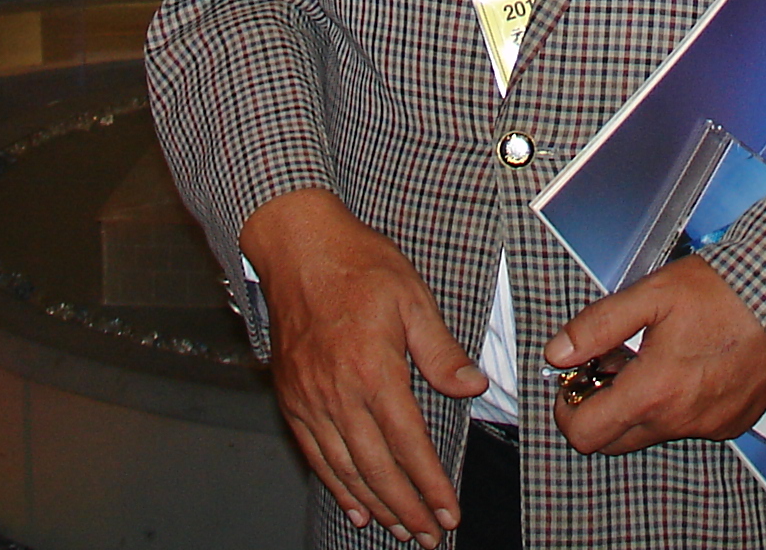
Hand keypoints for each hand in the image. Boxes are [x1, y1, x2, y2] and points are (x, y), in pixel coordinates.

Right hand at [242, 187, 485, 543]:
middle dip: (407, 509)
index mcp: (373, 369)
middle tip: (429, 537)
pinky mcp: (292, 397)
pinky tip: (356, 506)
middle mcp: (337, 393)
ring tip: (400, 530)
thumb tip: (473, 387)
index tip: (447, 511)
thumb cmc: (358, 264)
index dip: (429, 483)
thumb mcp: (412, 297)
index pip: (408, 443)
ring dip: (377, 505)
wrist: (296, 246)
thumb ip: (440, 350)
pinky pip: (316, 454)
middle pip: (376, 468)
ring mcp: (310, 399)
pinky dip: (337, 486)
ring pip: (346, 469)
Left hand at [542, 255, 765, 455]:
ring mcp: (708, 427)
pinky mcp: (732, 423)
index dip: (567, 409)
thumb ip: (598, 326)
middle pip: (614, 441)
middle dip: (600, 408)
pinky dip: (675, 404)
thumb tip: (557, 353)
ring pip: (652, 432)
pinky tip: (688, 364)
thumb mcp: (652, 295)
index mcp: (652, 393)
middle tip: (610, 364)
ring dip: (639, 404)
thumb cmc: (722, 292)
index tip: (574, 379)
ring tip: (653, 355)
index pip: (585, 434)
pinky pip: (688, 426)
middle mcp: (679, 422)